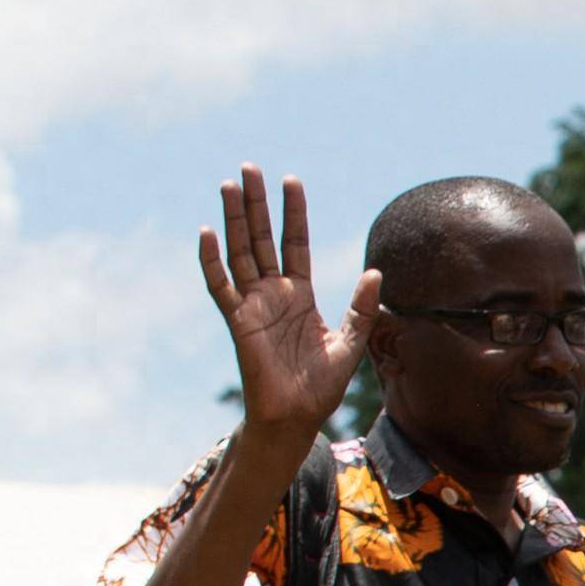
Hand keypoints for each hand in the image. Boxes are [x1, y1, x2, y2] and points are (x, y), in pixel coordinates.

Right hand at [198, 167, 374, 441]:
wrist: (297, 417)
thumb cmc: (321, 385)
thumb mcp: (351, 342)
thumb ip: (361, 307)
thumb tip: (377, 272)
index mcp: (300, 295)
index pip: (295, 243)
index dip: (293, 213)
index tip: (291, 181)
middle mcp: (273, 293)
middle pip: (262, 238)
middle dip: (256, 204)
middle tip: (249, 168)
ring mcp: (253, 304)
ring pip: (240, 252)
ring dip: (233, 219)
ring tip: (230, 185)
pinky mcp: (238, 321)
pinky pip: (221, 286)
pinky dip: (212, 260)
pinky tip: (207, 232)